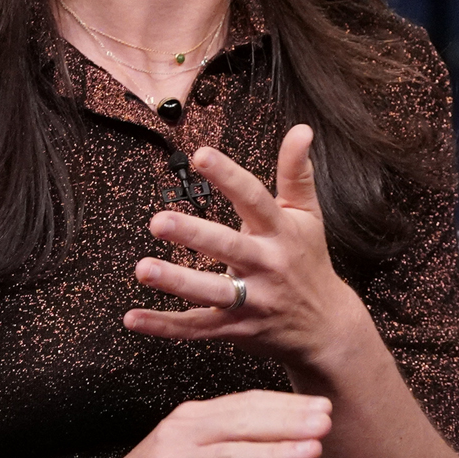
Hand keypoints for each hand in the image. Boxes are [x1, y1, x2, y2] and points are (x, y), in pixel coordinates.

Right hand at [61, 391, 331, 457]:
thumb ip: (243, 453)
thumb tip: (301, 455)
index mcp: (190, 418)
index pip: (245, 404)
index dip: (286, 405)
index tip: (324, 407)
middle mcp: (179, 435)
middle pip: (241, 424)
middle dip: (288, 422)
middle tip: (328, 422)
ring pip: (229, 457)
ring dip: (274, 453)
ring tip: (312, 452)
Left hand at [126, 124, 368, 369]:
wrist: (326, 327)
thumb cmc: (309, 262)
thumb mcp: (308, 215)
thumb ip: (297, 172)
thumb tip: (301, 129)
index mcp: (281, 233)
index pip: (255, 200)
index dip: (229, 177)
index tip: (201, 155)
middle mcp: (267, 266)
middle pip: (229, 248)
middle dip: (195, 235)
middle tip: (159, 221)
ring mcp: (252, 300)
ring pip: (212, 292)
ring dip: (177, 282)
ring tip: (143, 269)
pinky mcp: (236, 328)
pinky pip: (197, 328)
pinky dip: (164, 326)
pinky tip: (132, 318)